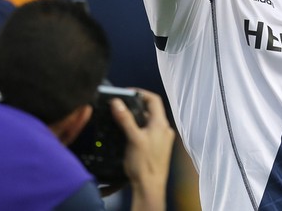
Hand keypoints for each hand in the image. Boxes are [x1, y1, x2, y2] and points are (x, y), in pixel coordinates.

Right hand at [110, 89, 174, 210]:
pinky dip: (140, 129)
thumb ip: (125, 119)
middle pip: (151, 110)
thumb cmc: (144, 164)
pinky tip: (129, 135)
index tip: (128, 92)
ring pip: (149, 122)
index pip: (154, 99)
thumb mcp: (133, 138)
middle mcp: (164, 129)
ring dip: (137, 119)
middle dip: (136, 107)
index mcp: (161, 123)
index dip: (141, 93)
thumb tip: (117, 102)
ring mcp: (162, 139)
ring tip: (123, 120)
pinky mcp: (159, 148)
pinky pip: (149, 132)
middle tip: (122, 106)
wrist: (150, 188)